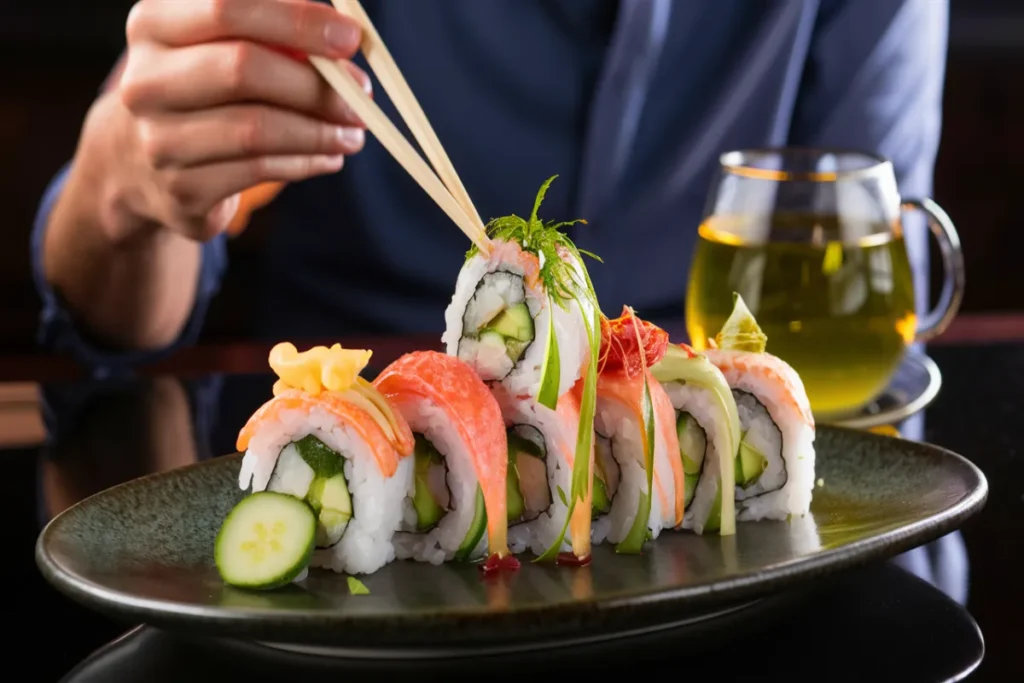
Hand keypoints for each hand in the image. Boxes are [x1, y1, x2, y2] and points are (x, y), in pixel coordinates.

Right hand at [102, 0, 369, 242]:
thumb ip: (274, 31)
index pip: (228, 8)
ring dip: (320, 131)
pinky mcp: (181, 190)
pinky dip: (306, 162)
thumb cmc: (202, 89)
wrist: (139, 163)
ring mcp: (158, 140)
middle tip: (362, 97)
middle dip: (315, 84)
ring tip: (354, 133)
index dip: (297, 20)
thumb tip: (346, 35)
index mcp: (153, 25)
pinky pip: (259, 171)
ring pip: (256, 130)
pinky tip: (329, 157)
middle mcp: (145, 81)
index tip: (350, 38)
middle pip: (242, 69)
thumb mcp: (220, 45)